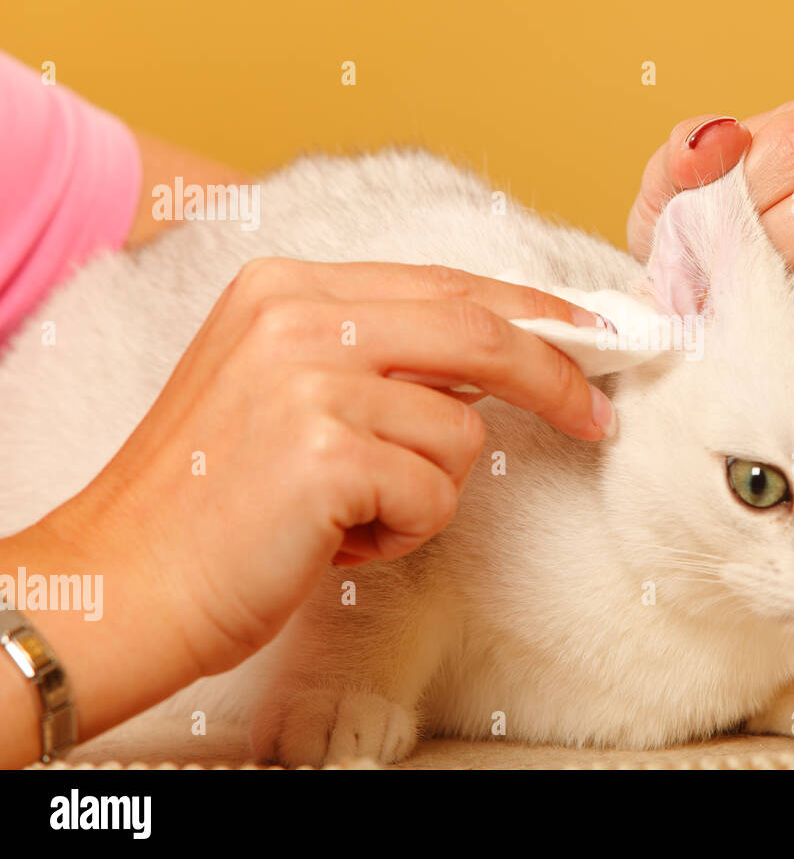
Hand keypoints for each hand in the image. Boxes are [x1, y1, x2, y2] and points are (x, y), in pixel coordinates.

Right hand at [48, 260, 612, 674]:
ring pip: (459, 434)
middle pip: (478, 330)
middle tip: (594, 416)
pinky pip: (433, 496)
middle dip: (553, 375)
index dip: (530, 309)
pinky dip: (402, 534)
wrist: (123, 584)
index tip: (588, 332)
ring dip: (427, 492)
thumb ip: (372, 357)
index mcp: (287, 288)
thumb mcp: (280, 388)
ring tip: (350, 514)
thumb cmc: (211, 501)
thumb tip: (486, 367)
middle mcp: (296, 316)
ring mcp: (309, 379)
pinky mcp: (324, 452)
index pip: (445, 284)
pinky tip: (334, 541)